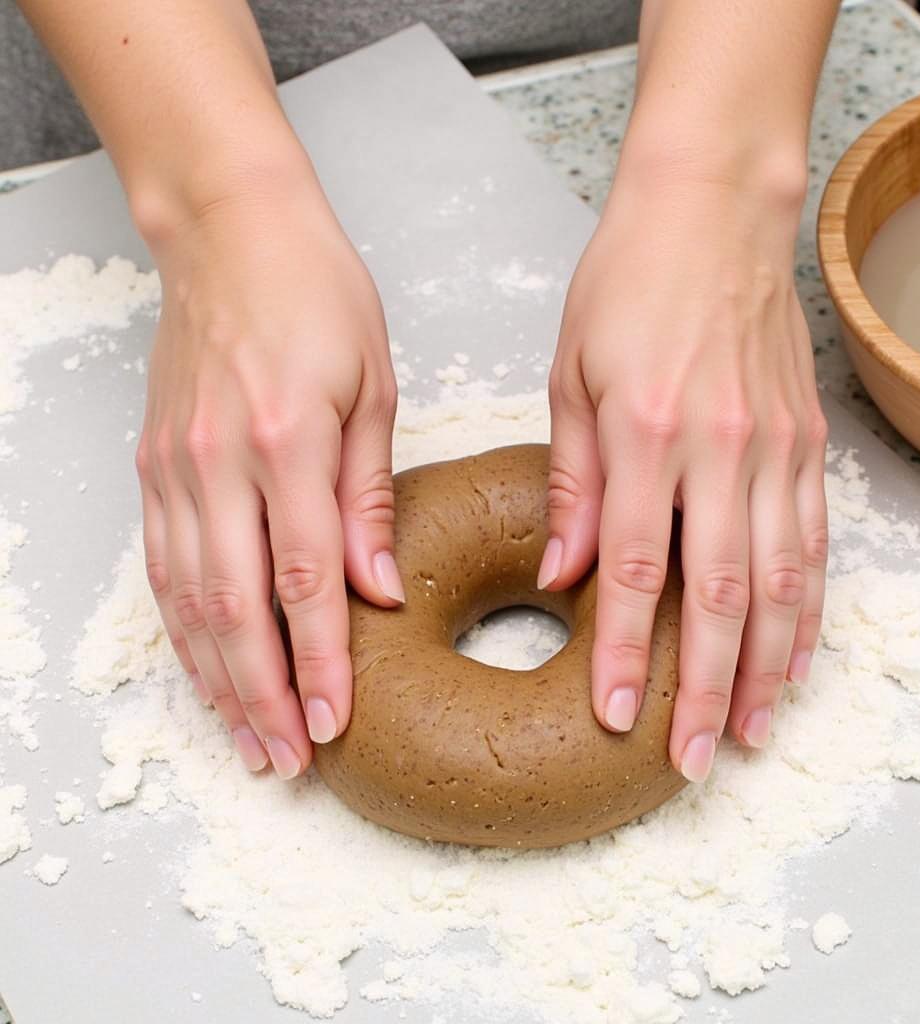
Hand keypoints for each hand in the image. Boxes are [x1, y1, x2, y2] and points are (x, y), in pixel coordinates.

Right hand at [135, 175, 401, 778]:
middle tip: (287, 759)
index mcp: (286, 440)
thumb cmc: (316, 296)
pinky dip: (180, 628)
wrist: (231, 232)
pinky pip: (160, 565)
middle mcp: (218, 462)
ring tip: (246, 737)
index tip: (336, 720)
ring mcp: (175, 467)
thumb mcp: (374, 389)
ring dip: (216, 678)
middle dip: (263, 694)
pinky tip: (202, 668)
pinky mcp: (153, 465)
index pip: (305, 581)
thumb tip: (378, 591)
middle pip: (237, 608)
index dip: (320, 662)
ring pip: (189, 600)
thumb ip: (369, 498)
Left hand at [541, 166, 827, 781]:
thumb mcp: (570, 374)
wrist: (712, 209)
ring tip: (752, 730)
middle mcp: (719, 448)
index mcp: (647, 432)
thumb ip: (571, 481)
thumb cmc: (628, 282)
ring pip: (779, 581)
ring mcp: (773, 447)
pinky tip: (797, 652)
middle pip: (717, 595)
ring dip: (767, 666)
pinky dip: (808, 607)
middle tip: (693, 758)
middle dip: (704, 687)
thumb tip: (560, 572)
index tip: (615, 715)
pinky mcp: (806, 441)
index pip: (633, 569)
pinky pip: (814, 541)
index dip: (622, 652)